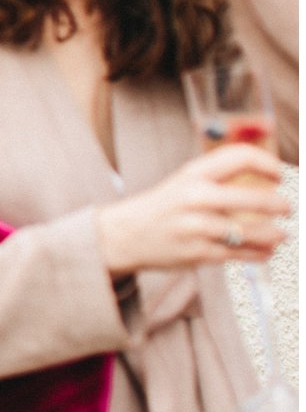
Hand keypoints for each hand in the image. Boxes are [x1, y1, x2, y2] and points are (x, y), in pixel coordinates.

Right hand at [95, 141, 288, 275]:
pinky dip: (260, 253)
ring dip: (275, 234)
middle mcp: (195, 198)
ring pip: (253, 232)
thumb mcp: (184, 183)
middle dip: (279, 205)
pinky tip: (266, 251)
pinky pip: (241, 254)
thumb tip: (265, 183)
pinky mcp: (200, 253)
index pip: (239, 157)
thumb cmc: (162, 207)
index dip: (267, 163)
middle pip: (254, 199)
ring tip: (281, 235)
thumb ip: (218, 180)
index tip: (279, 174)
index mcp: (193, 174)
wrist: (125, 234)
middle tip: (286, 208)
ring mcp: (198, 227)